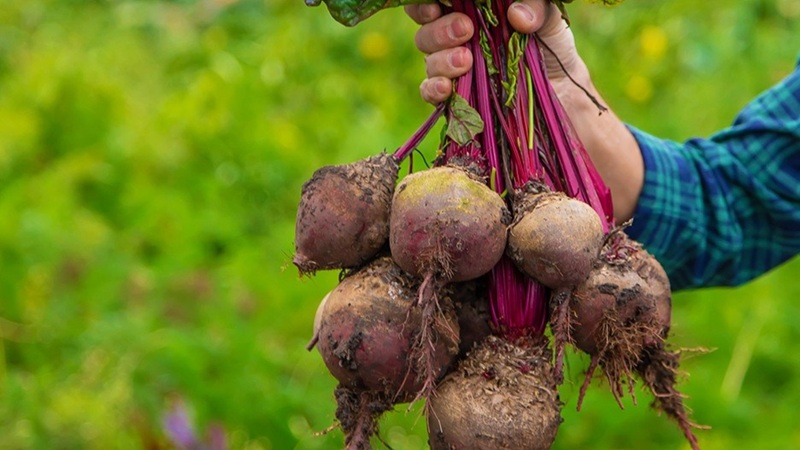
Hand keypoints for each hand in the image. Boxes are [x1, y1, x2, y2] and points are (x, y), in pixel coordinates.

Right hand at [405, 0, 583, 103]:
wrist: (561, 91)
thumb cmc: (550, 48)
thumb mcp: (549, 22)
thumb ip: (537, 8)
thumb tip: (516, 14)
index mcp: (470, 16)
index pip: (434, 6)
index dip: (426, 5)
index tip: (439, 5)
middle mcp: (455, 42)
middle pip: (426, 33)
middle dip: (440, 30)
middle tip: (466, 29)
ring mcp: (453, 72)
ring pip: (429, 62)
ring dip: (442, 60)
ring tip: (467, 60)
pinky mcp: (456, 100)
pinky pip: (430, 93)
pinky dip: (434, 89)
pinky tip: (447, 87)